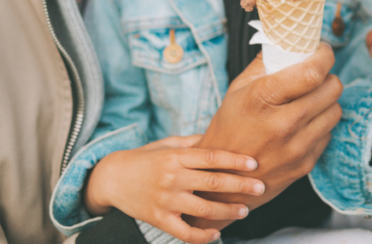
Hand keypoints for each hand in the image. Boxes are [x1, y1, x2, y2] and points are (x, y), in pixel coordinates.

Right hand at [84, 134, 265, 243]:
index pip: (211, 157)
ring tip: (244, 210)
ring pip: (203, 208)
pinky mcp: (158, 219)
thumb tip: (221, 137)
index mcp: (175, 156)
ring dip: (227, 211)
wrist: (112, 178)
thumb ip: (193, 143)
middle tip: (260, 187)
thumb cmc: (145, 158)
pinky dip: (202, 236)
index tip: (254, 164)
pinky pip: (184, 232)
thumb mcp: (167, 144)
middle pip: (212, 182)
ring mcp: (165, 200)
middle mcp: (171, 177)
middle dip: (240, 186)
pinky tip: (216, 233)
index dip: (234, 161)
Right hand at [187, 42, 342, 229]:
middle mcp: (282, 124)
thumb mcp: (238, 89)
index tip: (323, 51)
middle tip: (317, 76)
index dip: (324, 56)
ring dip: (327, 101)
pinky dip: (321, 124)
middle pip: (332, 89)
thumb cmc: (230, 126)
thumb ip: (265, 63)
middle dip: (328, 77)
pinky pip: (328, 133)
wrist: (223, 176)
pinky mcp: (305, 164)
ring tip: (311, 100)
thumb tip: (289, 41)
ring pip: (336, 110)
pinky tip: (304, 123)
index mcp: (263, 98)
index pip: (312, 72)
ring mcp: (296, 147)